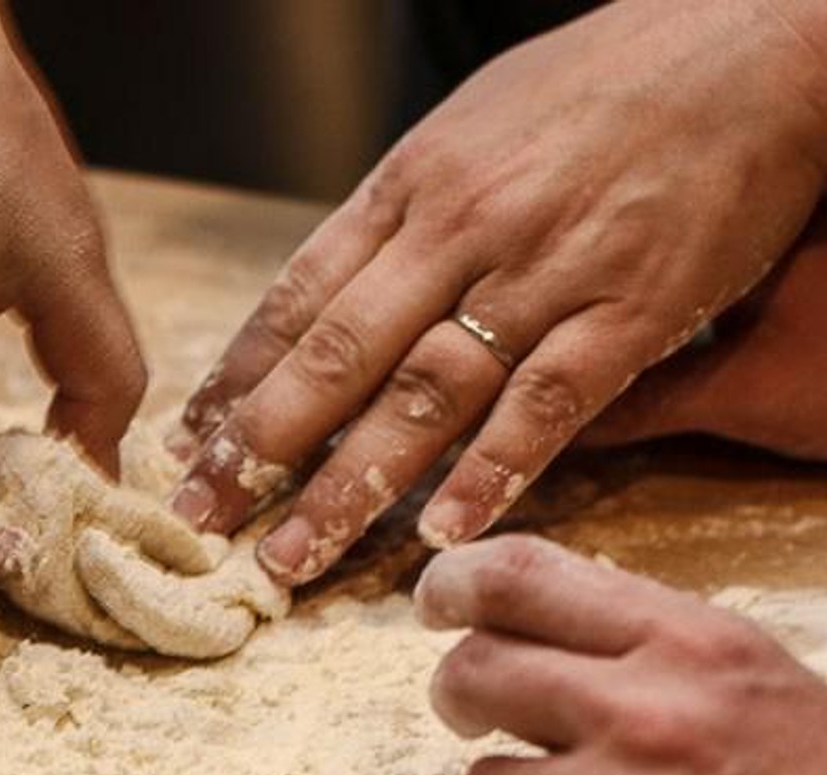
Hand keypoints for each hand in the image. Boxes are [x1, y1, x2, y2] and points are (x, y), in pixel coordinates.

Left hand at [170, 0, 826, 584]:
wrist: (751, 41)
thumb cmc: (600, 84)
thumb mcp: (467, 129)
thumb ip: (395, 219)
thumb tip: (323, 299)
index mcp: (411, 185)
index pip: (297, 299)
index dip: (236, 381)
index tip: (190, 446)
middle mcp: (460, 231)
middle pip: (337, 355)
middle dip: (260, 448)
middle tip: (205, 518)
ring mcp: (545, 272)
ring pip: (426, 393)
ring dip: (350, 485)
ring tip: (292, 554)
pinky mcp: (631, 309)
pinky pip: (549, 404)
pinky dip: (492, 473)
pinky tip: (443, 534)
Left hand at [417, 535, 826, 774]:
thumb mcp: (775, 699)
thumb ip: (664, 660)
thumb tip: (553, 634)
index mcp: (695, 651)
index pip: (520, 578)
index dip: (456, 581)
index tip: (436, 599)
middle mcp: (642, 721)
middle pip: (471, 674)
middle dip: (460, 693)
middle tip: (473, 711)